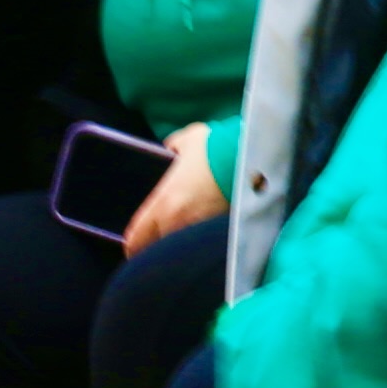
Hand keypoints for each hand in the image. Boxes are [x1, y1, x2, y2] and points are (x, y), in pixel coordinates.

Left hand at [118, 120, 228, 250]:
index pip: (137, 236)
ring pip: (182, 248)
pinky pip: (204, 244)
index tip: (133, 247)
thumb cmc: (217, 148)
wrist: (253, 159)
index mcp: (163, 202)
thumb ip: (173, 146)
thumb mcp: (189, 139)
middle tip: (159, 243)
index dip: (133, 245)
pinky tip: (208, 237)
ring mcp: (200, 232)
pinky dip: (203, 243)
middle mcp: (178, 223)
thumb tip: (170, 149)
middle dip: (157, 247)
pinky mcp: (222, 234)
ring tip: (185, 241)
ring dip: (180, 245)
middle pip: (158, 248)